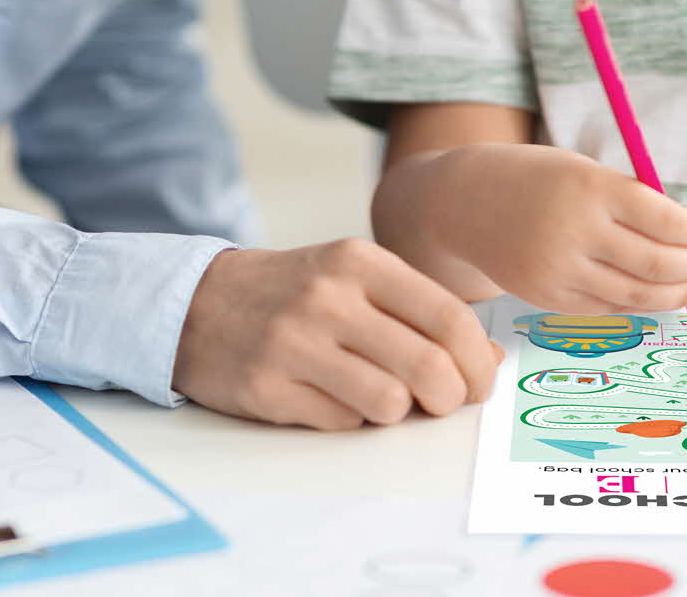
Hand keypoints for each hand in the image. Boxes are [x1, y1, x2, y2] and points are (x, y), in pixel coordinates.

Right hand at [174, 239, 502, 429]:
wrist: (197, 303)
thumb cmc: (294, 292)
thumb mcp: (356, 279)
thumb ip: (421, 312)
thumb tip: (490, 359)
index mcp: (360, 262)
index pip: (449, 317)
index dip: (478, 361)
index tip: (481, 382)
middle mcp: (328, 298)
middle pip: (428, 366)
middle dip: (450, 397)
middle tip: (444, 402)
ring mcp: (294, 344)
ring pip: (389, 402)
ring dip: (397, 410)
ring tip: (381, 396)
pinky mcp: (266, 387)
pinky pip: (342, 422)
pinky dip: (351, 418)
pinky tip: (332, 396)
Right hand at [430, 144, 686, 313]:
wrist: (466, 202)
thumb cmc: (539, 181)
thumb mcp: (584, 172)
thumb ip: (632, 202)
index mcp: (590, 188)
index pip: (664, 219)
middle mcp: (574, 232)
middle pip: (656, 264)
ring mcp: (559, 271)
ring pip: (638, 295)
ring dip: (678, 292)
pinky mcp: (547, 299)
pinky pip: (608, 307)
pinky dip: (638, 301)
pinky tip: (653, 292)